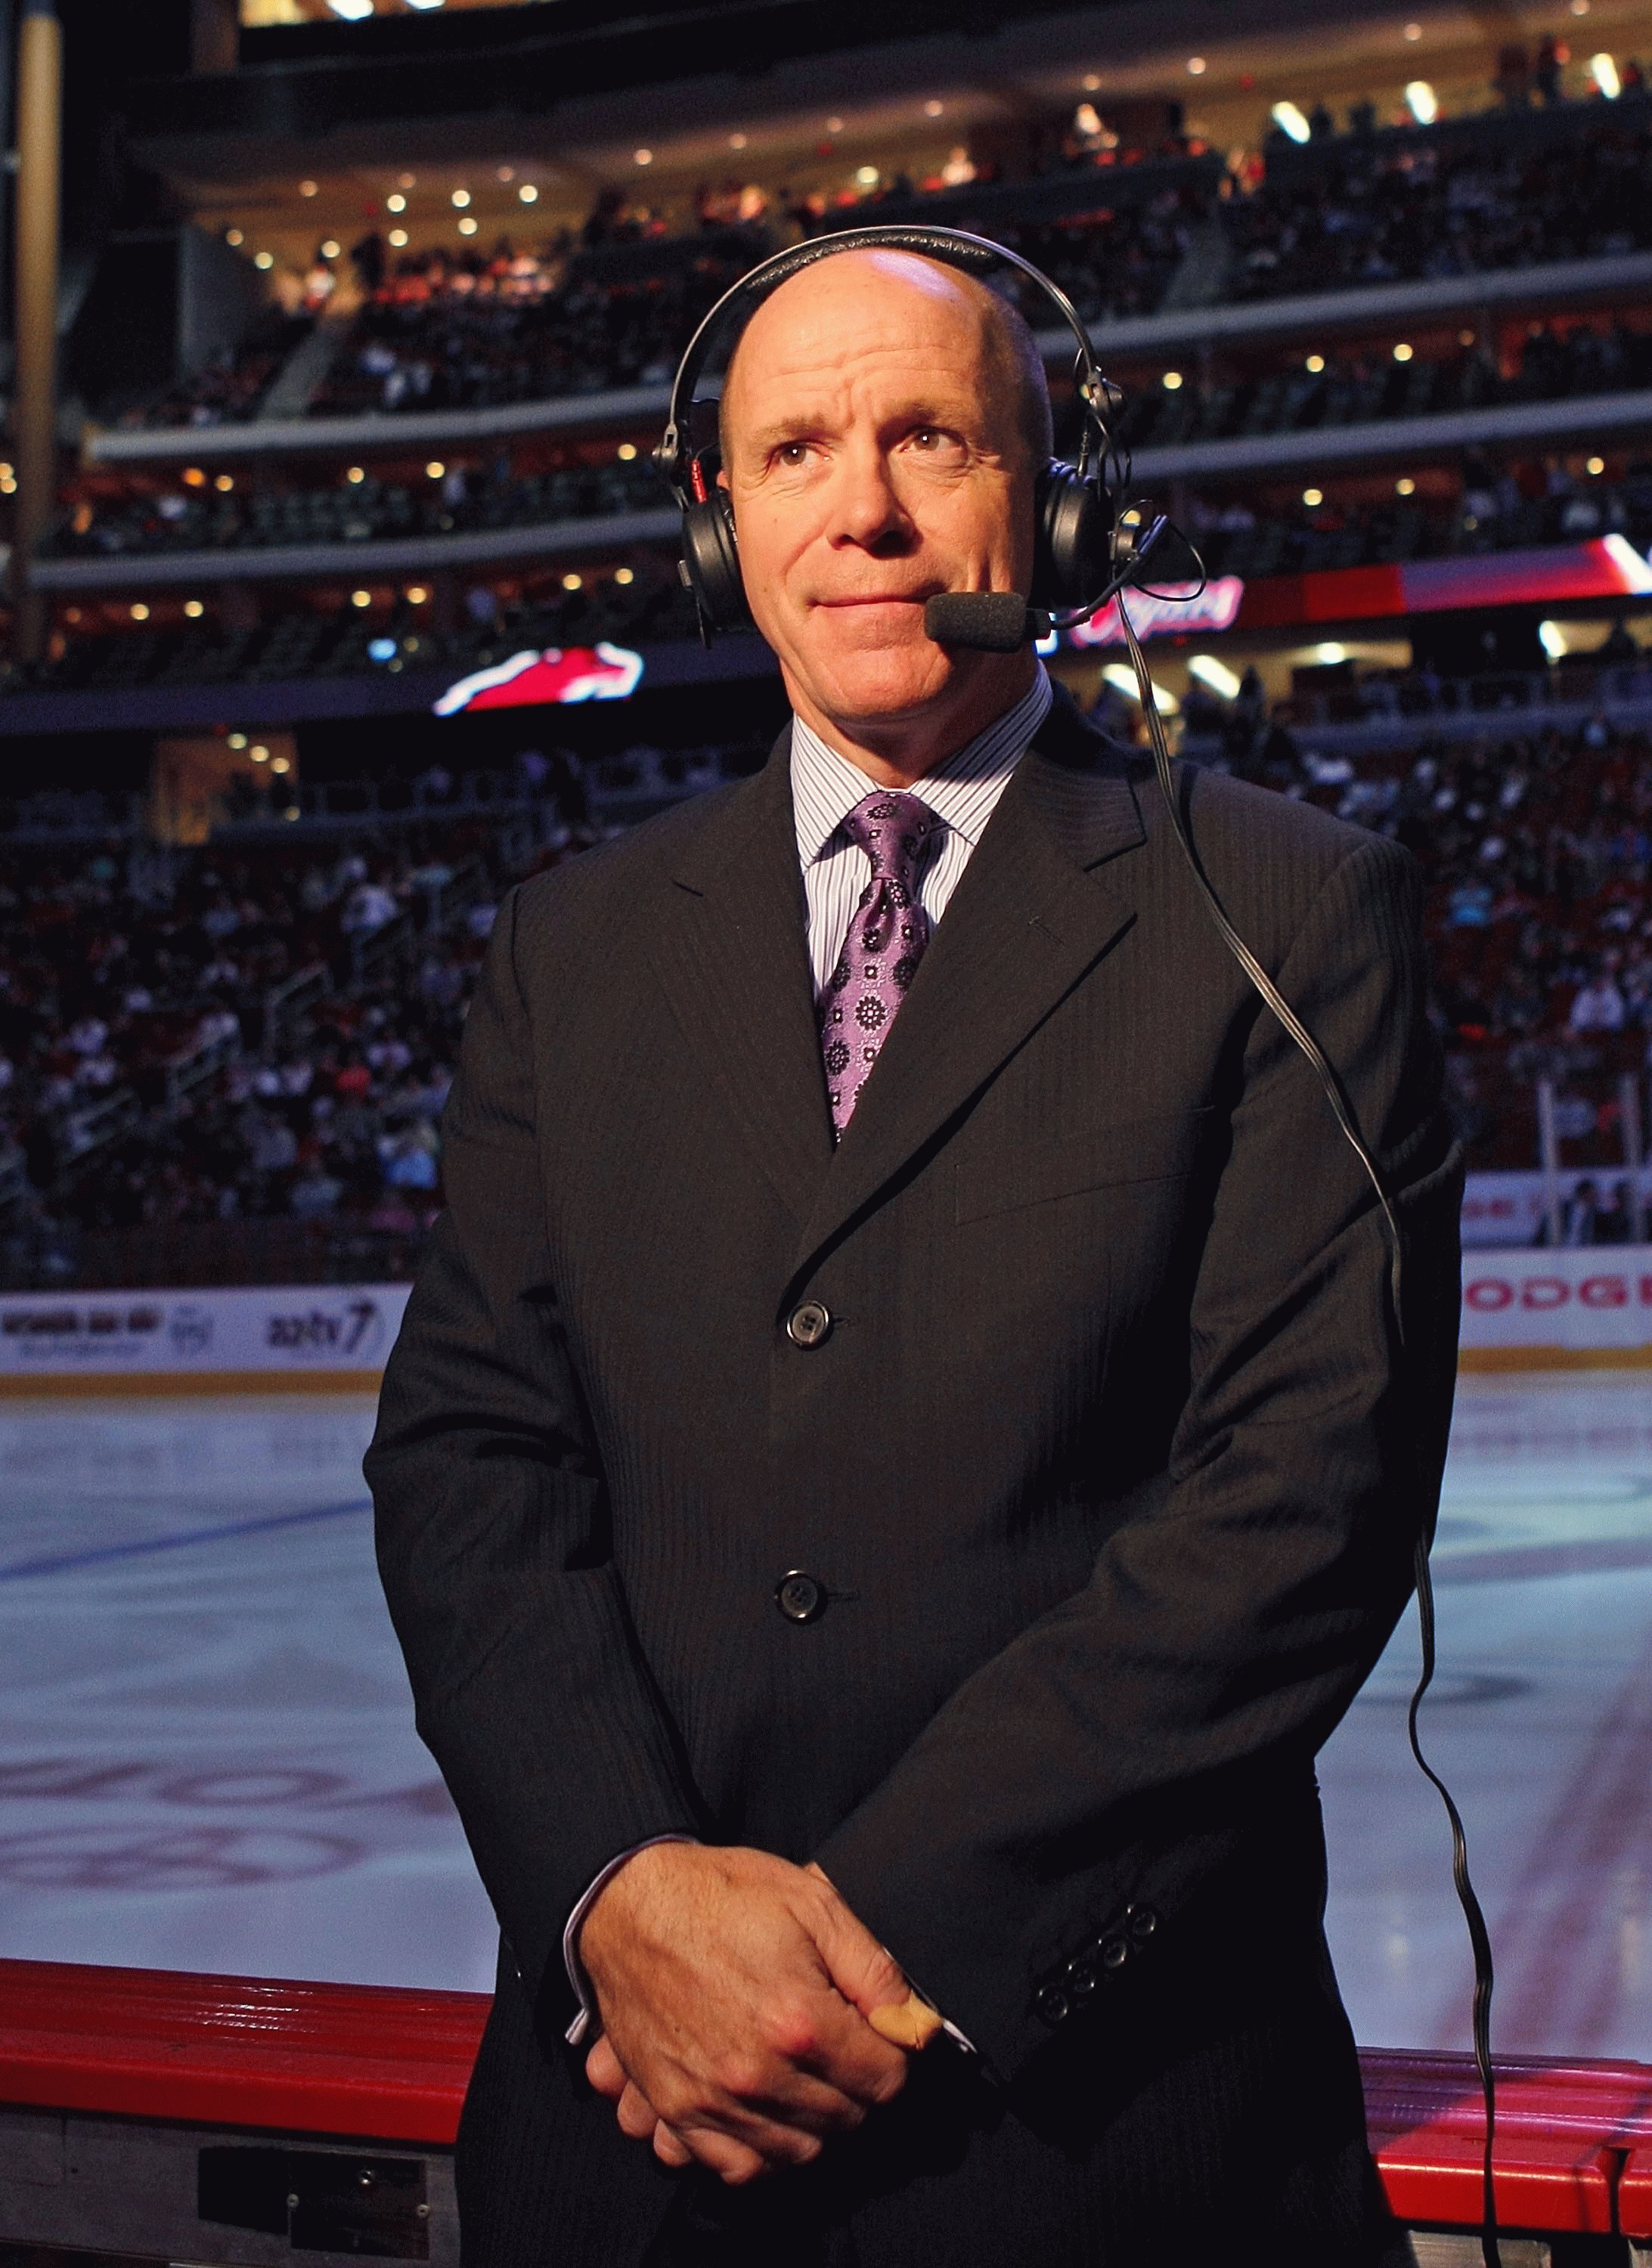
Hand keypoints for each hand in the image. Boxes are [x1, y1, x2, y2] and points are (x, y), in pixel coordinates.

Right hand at [579, 1844, 912, 2182]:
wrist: (629, 1904)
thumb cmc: (723, 1896)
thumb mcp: (814, 1904)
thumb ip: (874, 1970)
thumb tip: (915, 2025)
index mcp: (799, 2020)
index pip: (886, 2079)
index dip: (894, 2053)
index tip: (881, 2033)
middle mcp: (758, 2074)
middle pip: (848, 2118)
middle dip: (859, 2084)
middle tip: (843, 2046)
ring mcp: (714, 2100)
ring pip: (801, 2151)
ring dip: (819, 2120)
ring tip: (811, 2076)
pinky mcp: (678, 2109)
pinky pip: (740, 2167)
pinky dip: (765, 2150)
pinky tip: (772, 2112)